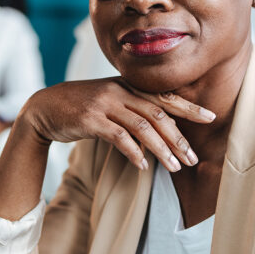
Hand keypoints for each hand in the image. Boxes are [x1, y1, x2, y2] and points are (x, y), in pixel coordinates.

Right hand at [18, 78, 215, 171]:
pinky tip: (143, 166)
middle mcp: (119, 91)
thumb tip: (159, 133)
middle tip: (194, 158)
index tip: (210, 117)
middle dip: (179, 138)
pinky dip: (134, 152)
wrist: (44, 108)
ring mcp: (104, 104)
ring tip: (175, 167)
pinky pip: (118, 137)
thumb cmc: (80, 107)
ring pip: (142, 127)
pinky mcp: (90, 120)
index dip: (188, 107)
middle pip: (158, 114)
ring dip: (162, 150)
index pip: (164, 96)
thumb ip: (132, 110)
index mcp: (127, 85)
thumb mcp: (108, 101)